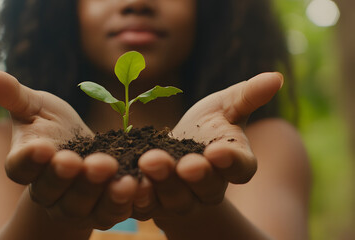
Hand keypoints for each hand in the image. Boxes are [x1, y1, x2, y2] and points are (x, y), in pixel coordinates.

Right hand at [0, 70, 137, 229]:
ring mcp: (74, 204)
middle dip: (66, 177)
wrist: (81, 150)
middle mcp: (47, 191)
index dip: (30, 160)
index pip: (21, 167)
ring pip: (81, 205)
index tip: (43, 147)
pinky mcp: (101, 209)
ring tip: (112, 171)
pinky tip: (137, 183)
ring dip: (97, 190)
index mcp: (26, 164)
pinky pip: (110, 210)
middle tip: (80, 161)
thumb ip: (17, 96)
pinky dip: (123, 201)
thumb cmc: (53, 126)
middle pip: (51, 191)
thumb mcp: (37, 107)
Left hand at [131, 72, 282, 222]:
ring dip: (163, 182)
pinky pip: (146, 204)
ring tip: (150, 161)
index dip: (232, 163)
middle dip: (197, 176)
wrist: (175, 148)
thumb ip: (247, 96)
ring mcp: (181, 197)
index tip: (219, 151)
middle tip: (186, 165)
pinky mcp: (154, 203)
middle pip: (207, 187)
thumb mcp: (224, 106)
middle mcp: (209, 187)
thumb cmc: (205, 126)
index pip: (240, 168)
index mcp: (232, 164)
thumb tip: (276, 77)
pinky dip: (137, 196)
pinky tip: (126, 183)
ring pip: (175, 196)